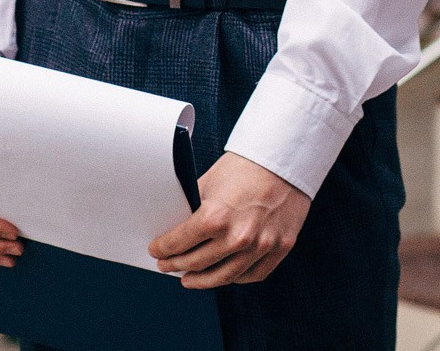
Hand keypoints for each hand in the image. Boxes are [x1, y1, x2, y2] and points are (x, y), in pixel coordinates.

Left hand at [149, 152, 310, 288]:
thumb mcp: (209, 183)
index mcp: (215, 216)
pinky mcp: (280, 248)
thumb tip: (174, 227)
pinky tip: (222, 274)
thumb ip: (192, 208)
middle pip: (197, 264)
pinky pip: (252, 275)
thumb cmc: (245, 166)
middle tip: (167, 266)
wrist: (284, 159)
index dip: (162, 249)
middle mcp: (238, 236)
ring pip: (223, 277)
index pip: (178, 243)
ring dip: (201, 281)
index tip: (156, 251)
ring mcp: (261, 246)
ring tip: (189, 279)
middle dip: (176, 266)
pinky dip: (234, 278)